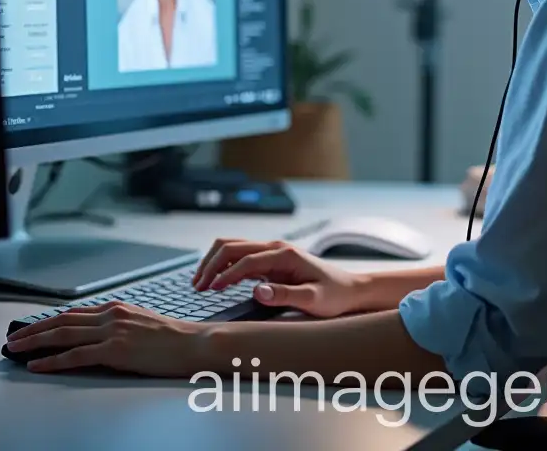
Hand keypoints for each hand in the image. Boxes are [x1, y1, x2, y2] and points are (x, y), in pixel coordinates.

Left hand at [4, 302, 216, 375]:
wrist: (192, 343)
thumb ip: (118, 325)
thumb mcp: (141, 323)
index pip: (74, 312)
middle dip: (33, 329)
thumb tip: (97, 335)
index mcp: (117, 307)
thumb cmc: (172, 338)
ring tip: (15, 350)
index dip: (48, 320)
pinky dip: (52, 361)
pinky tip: (37, 365)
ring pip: (63, 334)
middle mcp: (111, 315)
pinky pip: (76, 356)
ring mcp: (112, 331)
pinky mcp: (115, 350)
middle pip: (62, 320)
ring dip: (35, 342)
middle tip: (13, 338)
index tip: (31, 328)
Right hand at [192, 238, 367, 316]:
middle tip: (197, 287)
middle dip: (211, 265)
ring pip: (233, 247)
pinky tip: (216, 283)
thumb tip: (257, 291)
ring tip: (200, 284)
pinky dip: (223, 265)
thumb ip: (285, 295)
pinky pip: (240, 257)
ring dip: (214, 262)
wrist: (349, 289)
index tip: (210, 292)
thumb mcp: (314, 300)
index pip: (245, 261)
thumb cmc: (334, 295)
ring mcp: (272, 252)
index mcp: (284, 255)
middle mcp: (276, 248)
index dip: (224, 276)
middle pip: (232, 246)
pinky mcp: (271, 261)